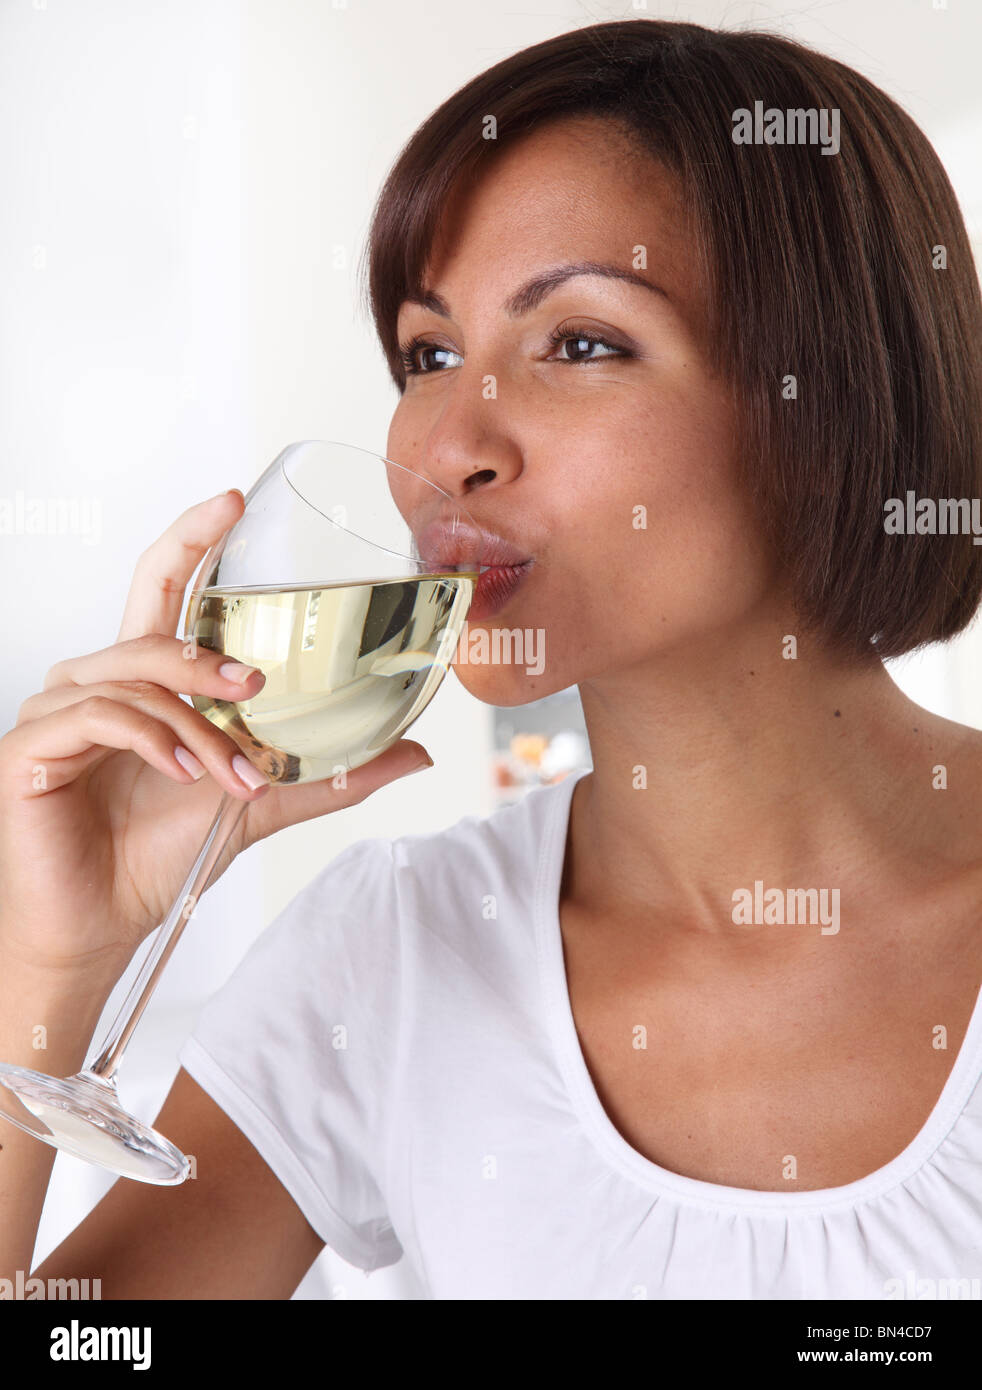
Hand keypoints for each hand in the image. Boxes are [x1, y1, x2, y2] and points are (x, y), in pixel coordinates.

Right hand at [0, 489, 431, 976]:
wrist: (106, 922)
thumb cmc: (162, 854)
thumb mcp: (261, 803)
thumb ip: (330, 774)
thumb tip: (418, 753)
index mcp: (144, 680)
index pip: (163, 588)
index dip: (192, 538)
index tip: (234, 500)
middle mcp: (96, 681)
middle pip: (149, 622)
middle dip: (207, 649)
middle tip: (257, 683)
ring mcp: (57, 709)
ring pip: (138, 679)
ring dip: (197, 728)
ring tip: (232, 777)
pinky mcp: (29, 746)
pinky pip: (99, 716)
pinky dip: (151, 740)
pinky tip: (180, 775)